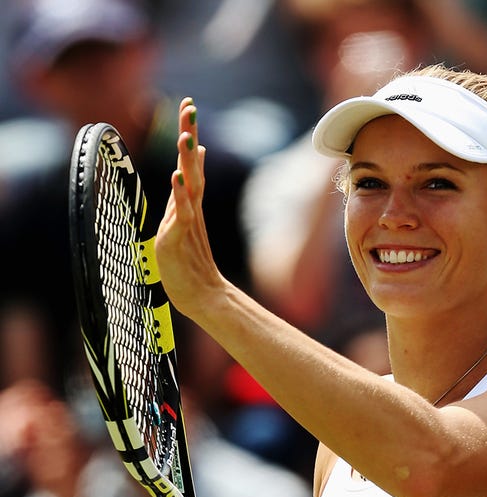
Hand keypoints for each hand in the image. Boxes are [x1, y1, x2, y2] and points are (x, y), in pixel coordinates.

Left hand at [155, 99, 226, 323]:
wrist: (204, 297)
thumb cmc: (191, 265)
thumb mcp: (185, 224)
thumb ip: (185, 197)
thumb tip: (187, 171)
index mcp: (190, 205)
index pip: (190, 162)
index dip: (189, 133)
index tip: (188, 105)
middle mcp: (191, 209)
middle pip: (191, 165)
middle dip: (189, 134)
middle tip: (189, 105)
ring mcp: (186, 223)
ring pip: (189, 185)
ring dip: (187, 160)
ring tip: (187, 136)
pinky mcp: (181, 239)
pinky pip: (182, 214)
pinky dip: (179, 195)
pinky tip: (177, 177)